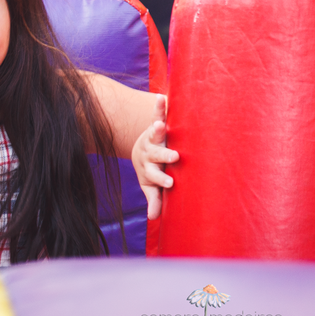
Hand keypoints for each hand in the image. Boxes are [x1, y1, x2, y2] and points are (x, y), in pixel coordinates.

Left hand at [130, 94, 177, 219]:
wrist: (140, 150)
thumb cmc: (151, 170)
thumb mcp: (151, 185)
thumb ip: (154, 199)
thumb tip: (153, 219)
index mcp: (150, 169)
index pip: (155, 176)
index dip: (161, 180)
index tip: (169, 185)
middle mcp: (150, 153)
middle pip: (157, 155)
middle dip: (164, 156)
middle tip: (174, 156)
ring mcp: (152, 138)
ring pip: (154, 134)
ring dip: (156, 129)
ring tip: (158, 125)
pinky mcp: (156, 125)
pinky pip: (158, 114)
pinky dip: (159, 106)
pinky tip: (162, 97)